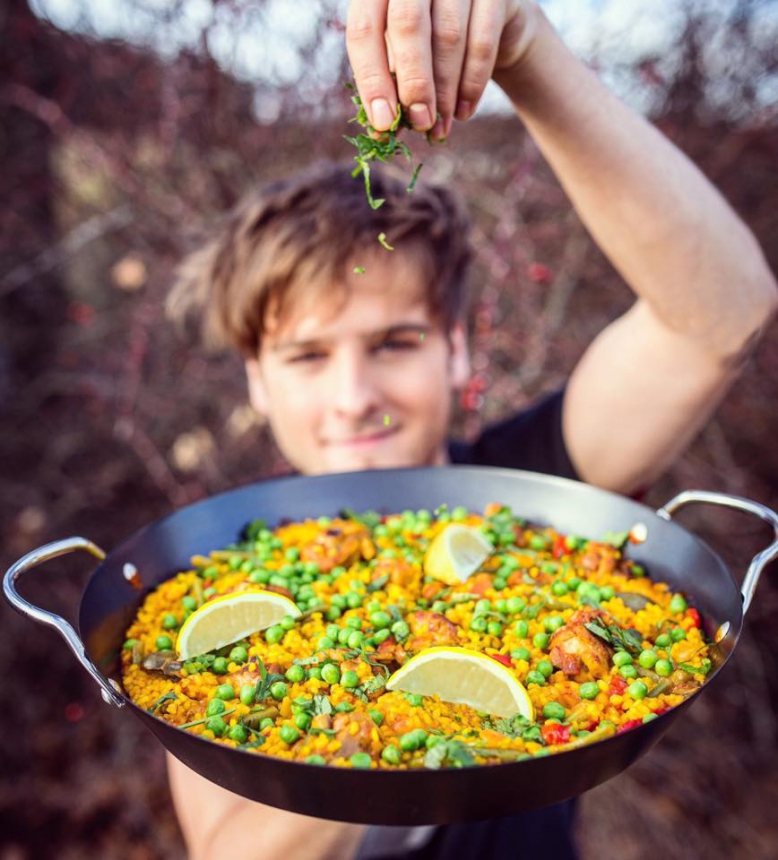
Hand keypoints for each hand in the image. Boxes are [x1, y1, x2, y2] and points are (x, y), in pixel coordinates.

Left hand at [346, 0, 537, 138]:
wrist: (487, 26)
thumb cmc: (430, 47)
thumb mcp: (402, 62)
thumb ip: (390, 86)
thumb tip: (381, 128)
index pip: (364, 29)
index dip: (372, 79)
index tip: (384, 123)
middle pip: (407, 25)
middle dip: (413, 83)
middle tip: (419, 123)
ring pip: (448, 37)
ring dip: (444, 91)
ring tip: (440, 126)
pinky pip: (482, 43)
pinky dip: (472, 84)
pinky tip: (463, 112)